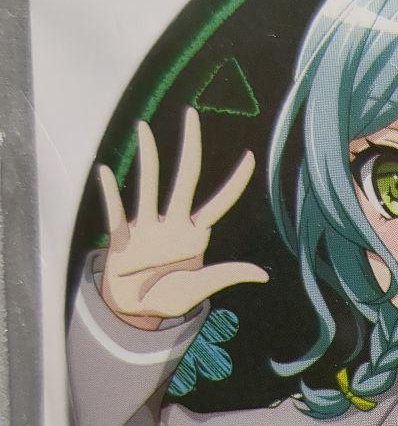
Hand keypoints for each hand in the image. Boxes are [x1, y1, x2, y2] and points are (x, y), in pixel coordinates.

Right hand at [97, 108, 268, 329]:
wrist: (133, 311)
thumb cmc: (168, 298)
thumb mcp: (200, 288)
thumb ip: (226, 275)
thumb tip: (262, 275)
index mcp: (194, 234)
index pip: (219, 202)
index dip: (235, 183)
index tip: (250, 157)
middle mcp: (172, 222)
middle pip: (185, 177)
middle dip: (189, 147)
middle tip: (191, 115)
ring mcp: (146, 225)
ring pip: (149, 183)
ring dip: (147, 157)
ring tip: (144, 128)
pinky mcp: (122, 235)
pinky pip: (116, 209)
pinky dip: (110, 192)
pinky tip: (106, 171)